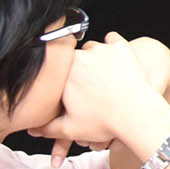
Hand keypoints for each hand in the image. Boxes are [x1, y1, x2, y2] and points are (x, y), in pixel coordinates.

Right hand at [29, 34, 169, 163]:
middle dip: (78, 69)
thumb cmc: (104, 122)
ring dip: (95, 56)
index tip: (71, 87)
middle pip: (74, 57)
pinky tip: (115, 56)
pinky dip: (113, 46)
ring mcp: (101, 49)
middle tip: (88, 83)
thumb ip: (47, 128)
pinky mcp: (120, 46)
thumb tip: (33, 128)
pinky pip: (112, 39)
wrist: (136, 115)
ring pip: (92, 47)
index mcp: (63, 74)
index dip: (63, 79)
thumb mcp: (70, 129)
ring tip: (102, 72)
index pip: (57, 69)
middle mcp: (80, 56)